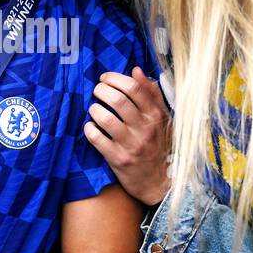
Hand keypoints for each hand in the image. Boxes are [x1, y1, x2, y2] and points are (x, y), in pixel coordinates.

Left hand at [83, 66, 172, 206]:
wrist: (160, 182)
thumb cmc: (159, 145)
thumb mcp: (163, 118)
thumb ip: (151, 93)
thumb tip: (136, 70)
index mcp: (156, 115)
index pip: (134, 88)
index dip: (115, 78)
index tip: (105, 78)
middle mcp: (144, 128)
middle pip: (118, 100)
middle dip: (101, 90)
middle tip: (97, 91)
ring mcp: (131, 145)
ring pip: (105, 118)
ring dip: (94, 109)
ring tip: (94, 108)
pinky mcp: (118, 159)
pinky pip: (97, 139)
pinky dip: (89, 129)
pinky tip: (90, 127)